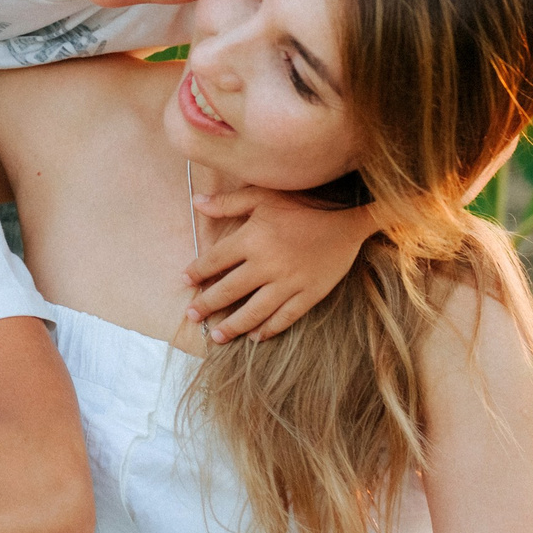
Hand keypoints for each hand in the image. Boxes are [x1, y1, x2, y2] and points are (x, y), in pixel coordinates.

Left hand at [183, 186, 375, 346]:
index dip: (197, 272)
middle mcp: (266, 265)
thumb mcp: (263, 196)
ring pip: (254, 311)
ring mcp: (289, 283)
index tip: (185, 280)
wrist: (348, 214)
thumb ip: (228, 202)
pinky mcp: (309, 294)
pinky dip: (269, 329)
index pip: (215, 261)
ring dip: (233, 326)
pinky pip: (285, 317)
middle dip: (207, 305)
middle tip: (191, 316)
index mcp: (252, 240)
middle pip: (228, 291)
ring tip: (216, 336)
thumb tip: (196, 203)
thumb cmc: (303, 202)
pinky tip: (256, 336)